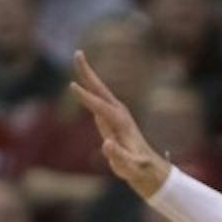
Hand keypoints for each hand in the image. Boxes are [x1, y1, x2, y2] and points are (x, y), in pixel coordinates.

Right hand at [70, 51, 171, 200]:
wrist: (148, 168)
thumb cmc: (138, 169)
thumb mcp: (129, 167)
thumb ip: (118, 156)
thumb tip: (106, 144)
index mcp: (121, 123)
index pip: (101, 107)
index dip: (87, 98)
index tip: (72, 86)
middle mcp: (119, 113)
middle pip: (101, 90)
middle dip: (88, 72)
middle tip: (77, 53)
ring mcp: (115, 113)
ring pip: (99, 90)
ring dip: (88, 74)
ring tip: (78, 57)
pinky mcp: (111, 117)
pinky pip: (97, 98)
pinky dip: (89, 86)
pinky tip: (82, 79)